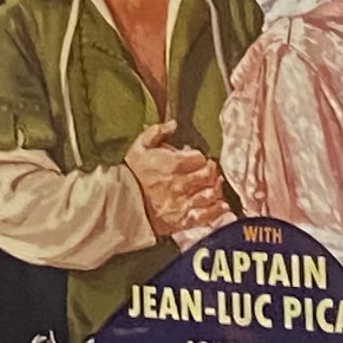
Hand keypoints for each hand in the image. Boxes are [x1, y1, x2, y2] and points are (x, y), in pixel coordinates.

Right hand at [123, 125, 223, 241]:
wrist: (121, 204)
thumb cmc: (131, 174)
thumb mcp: (139, 147)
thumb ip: (156, 132)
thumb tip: (173, 124)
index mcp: (172, 165)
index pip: (199, 158)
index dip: (199, 156)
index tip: (195, 158)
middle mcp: (180, 184)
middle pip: (209, 175)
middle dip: (211, 170)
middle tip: (208, 170)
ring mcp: (183, 203)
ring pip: (211, 194)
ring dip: (216, 188)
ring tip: (213, 184)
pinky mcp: (183, 219)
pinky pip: (206, 215)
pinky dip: (216, 210)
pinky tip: (221, 205)